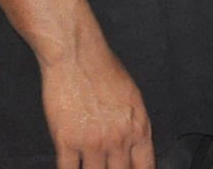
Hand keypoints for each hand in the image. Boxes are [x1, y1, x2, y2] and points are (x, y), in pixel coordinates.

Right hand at [41, 39, 154, 168]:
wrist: (77, 56)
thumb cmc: (103, 70)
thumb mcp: (133, 97)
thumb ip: (135, 125)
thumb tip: (135, 146)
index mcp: (138, 126)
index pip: (145, 166)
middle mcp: (119, 138)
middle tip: (108, 168)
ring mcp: (93, 142)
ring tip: (91, 167)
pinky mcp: (67, 141)